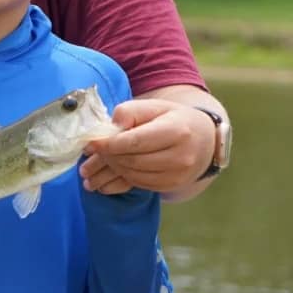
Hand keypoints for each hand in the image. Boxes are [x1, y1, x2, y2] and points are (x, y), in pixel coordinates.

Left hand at [79, 99, 214, 194]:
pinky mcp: (172, 185)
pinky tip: (107, 177)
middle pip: (133, 160)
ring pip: (134, 175)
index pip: (136, 141)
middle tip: (88, 157)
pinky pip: (140, 185)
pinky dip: (121, 180)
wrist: (203, 140)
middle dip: (107, 158)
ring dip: (111, 171)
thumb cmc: (173, 118)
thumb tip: (110, 128)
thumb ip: (130, 112)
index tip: (91, 144)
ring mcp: (178, 174)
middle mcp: (181, 156)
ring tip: (92, 168)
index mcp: (177, 130)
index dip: (110, 144)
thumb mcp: (154, 107)